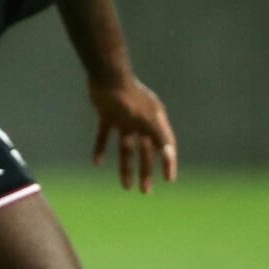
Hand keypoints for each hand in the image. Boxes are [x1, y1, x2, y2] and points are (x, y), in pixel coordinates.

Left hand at [89, 74, 177, 193]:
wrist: (106, 76)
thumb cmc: (129, 97)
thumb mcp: (147, 118)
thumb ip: (159, 135)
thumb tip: (170, 154)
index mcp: (155, 120)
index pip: (166, 146)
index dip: (168, 163)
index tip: (169, 180)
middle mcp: (141, 121)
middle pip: (146, 151)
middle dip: (146, 172)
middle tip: (145, 192)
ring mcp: (124, 118)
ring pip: (126, 148)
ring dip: (126, 167)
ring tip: (125, 187)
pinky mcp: (107, 115)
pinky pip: (104, 135)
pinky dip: (101, 148)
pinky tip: (98, 163)